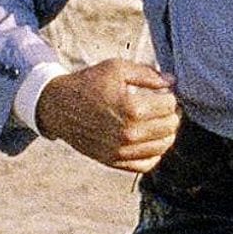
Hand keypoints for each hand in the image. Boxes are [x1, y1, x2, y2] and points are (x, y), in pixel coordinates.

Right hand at [36, 58, 179, 172]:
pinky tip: (150, 140)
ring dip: (166, 133)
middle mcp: (129, 133)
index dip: (169, 96)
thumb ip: (148, 74)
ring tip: (159, 122)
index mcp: (132, 108)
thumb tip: (172, 81)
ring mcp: (122, 150)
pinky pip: (146, 164)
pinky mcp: (114, 161)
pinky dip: (154, 153)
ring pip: (162, 146)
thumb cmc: (88, 84)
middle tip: (163, 106)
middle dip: (171, 114)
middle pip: (170, 126)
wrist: (60, 106)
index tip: (163, 92)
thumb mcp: (117, 69)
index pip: (170, 105)